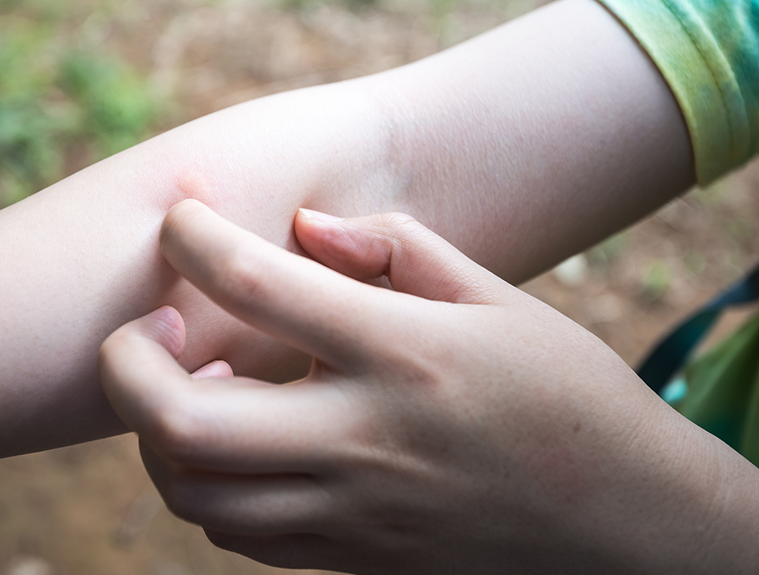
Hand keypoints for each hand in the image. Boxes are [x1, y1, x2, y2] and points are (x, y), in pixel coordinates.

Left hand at [100, 200, 758, 573]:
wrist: (629, 524)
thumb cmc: (571, 395)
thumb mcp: (503, 300)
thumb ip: (399, 250)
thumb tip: (306, 226)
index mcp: (408, 354)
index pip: (261, 287)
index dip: (196, 238)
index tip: (183, 218)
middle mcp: (367, 439)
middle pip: (185, 419)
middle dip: (129, 363)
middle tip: (149, 325)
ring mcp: (353, 511)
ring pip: (194, 494)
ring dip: (157, 434)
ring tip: (189, 384)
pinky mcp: (353, 558)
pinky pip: (238, 535)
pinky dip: (204, 486)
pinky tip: (233, 442)